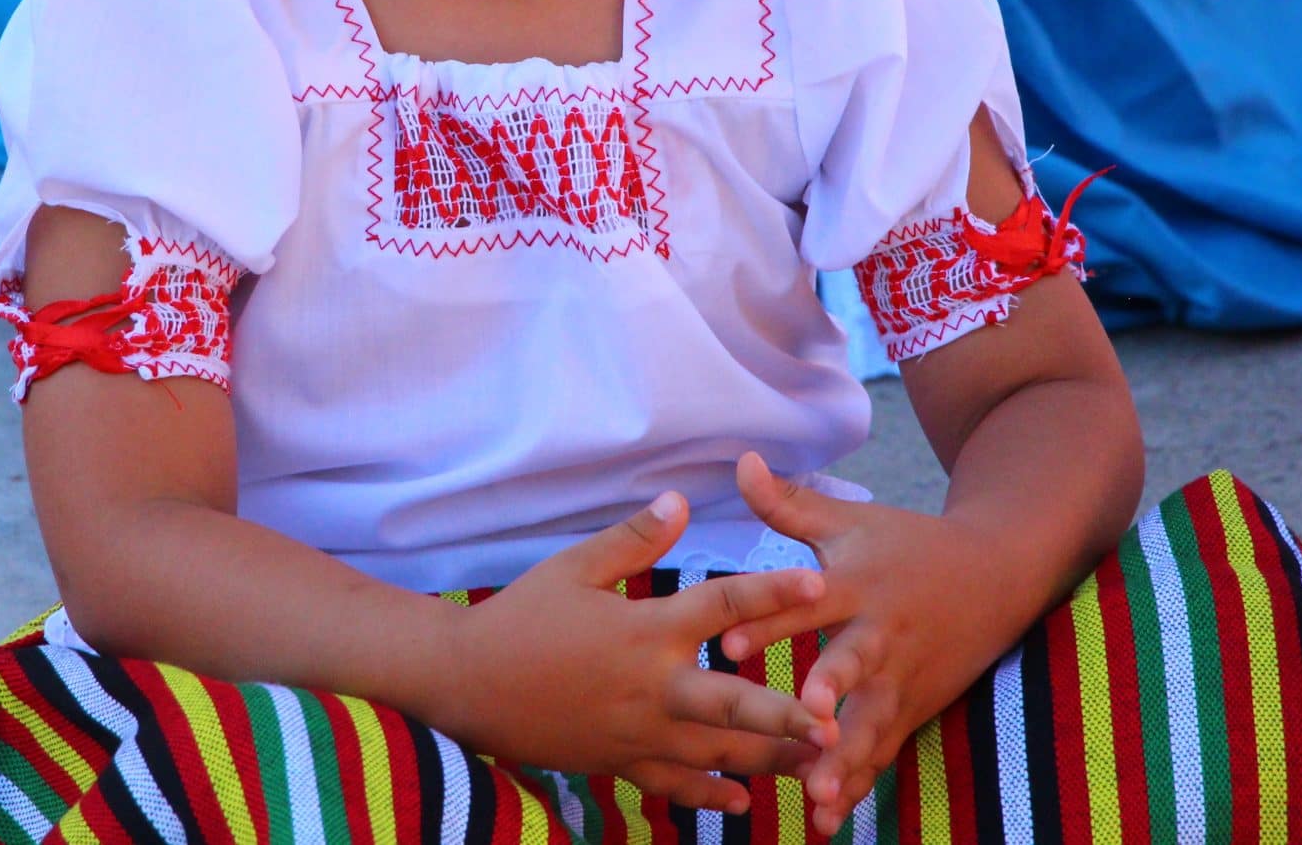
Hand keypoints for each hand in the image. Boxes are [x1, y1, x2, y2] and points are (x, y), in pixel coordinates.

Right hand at [441, 491, 833, 812]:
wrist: (466, 683)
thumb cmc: (520, 616)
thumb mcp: (574, 567)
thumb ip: (634, 540)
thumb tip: (680, 500)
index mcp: (645, 631)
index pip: (722, 605)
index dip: (772, 591)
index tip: (819, 586)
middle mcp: (651, 688)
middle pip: (732, 704)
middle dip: (786, 718)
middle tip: (835, 727)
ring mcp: (637, 733)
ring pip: (715, 754)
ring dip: (767, 761)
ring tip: (817, 767)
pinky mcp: (619, 763)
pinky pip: (674, 786)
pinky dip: (710, 796)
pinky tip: (745, 802)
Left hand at [713, 455, 1024, 836]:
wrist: (996, 576)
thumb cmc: (908, 545)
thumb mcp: (850, 522)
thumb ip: (789, 503)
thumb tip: (739, 460)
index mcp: (856, 586)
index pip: (808, 604)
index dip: (770, 622)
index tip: (732, 645)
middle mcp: (880, 637)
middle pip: (852, 668)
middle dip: (826, 696)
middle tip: (798, 718)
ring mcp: (900, 681)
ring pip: (871, 725)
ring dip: (844, 761)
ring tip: (814, 797)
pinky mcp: (911, 713)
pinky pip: (881, 755)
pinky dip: (857, 787)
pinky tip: (825, 823)